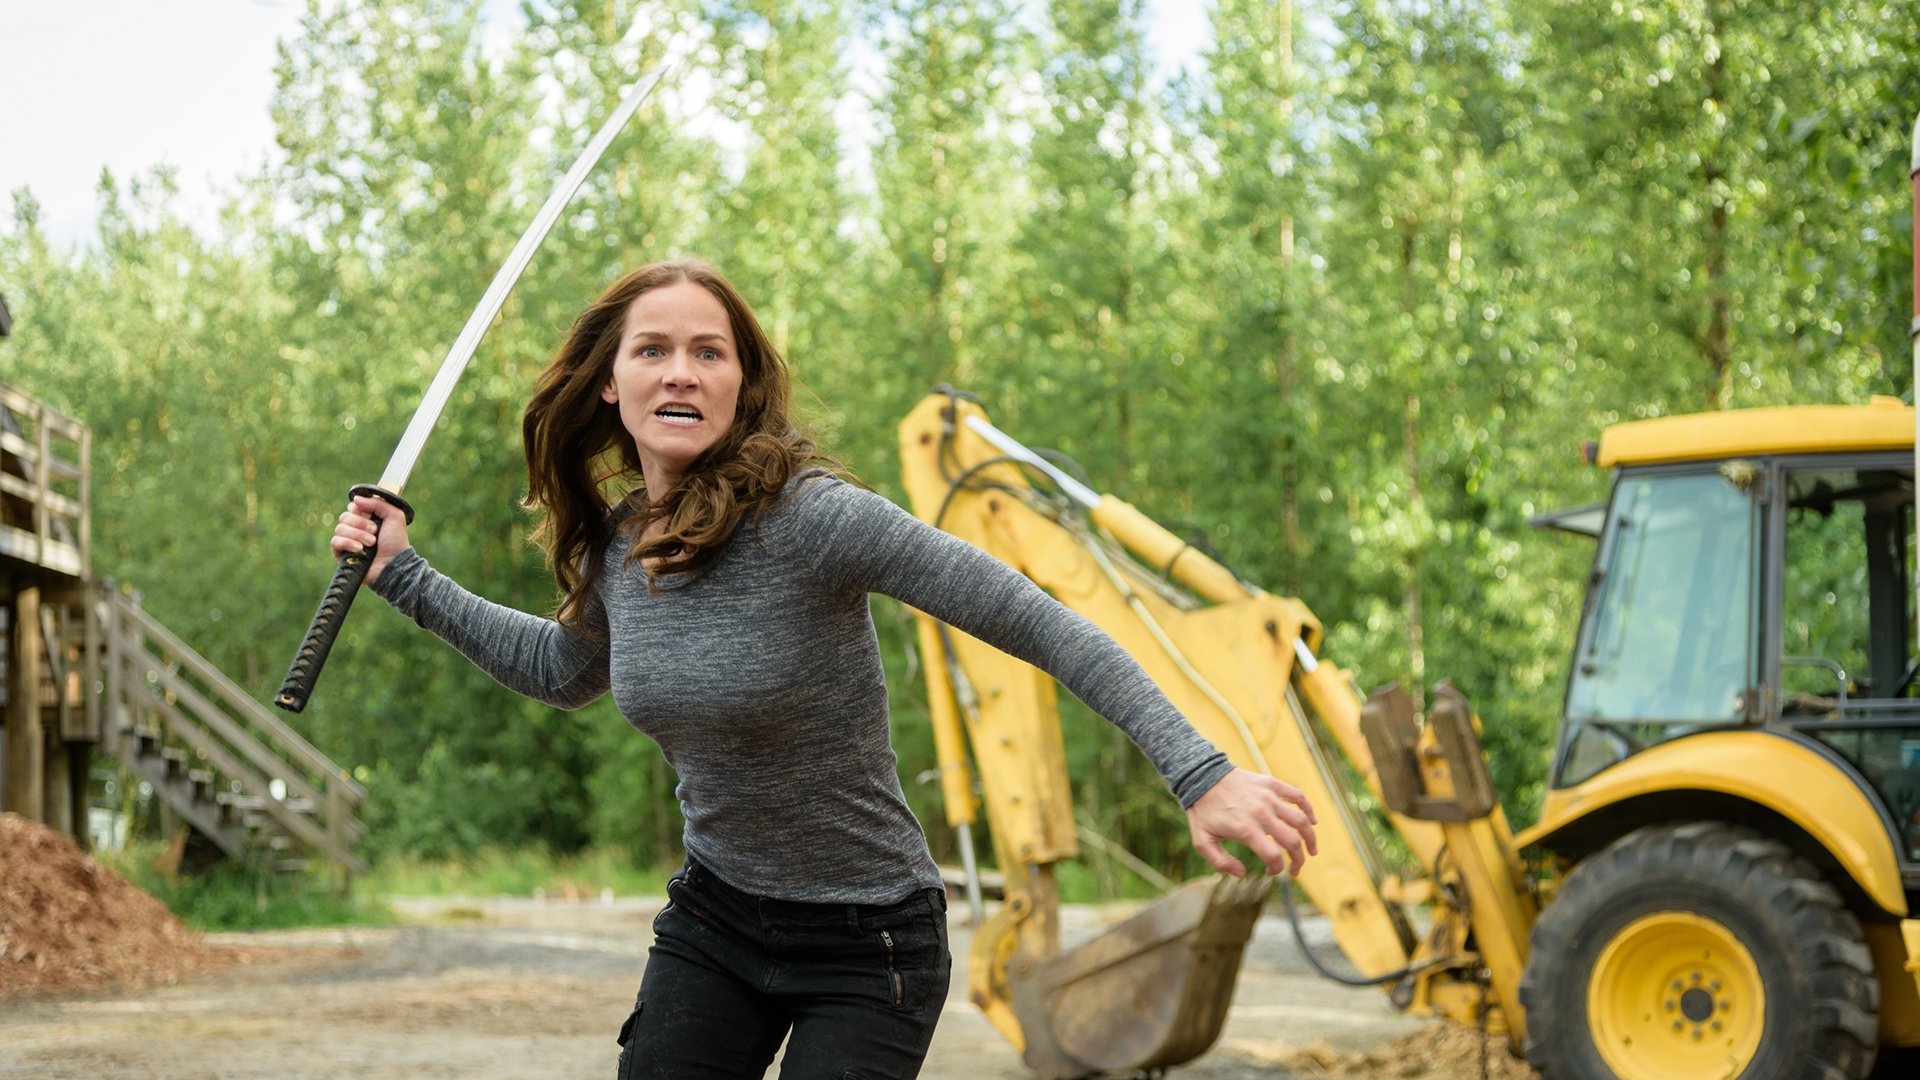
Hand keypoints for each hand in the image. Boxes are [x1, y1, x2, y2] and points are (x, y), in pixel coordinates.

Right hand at [331, 494, 410, 584]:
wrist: (394, 565)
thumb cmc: (396, 542)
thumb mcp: (395, 516)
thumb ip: (378, 503)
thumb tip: (356, 498)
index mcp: (367, 519)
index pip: (353, 507)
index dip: (360, 509)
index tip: (371, 516)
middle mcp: (356, 529)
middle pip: (345, 516)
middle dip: (361, 523)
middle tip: (375, 531)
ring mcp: (347, 541)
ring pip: (340, 528)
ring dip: (358, 534)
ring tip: (371, 543)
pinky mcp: (341, 554)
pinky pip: (335, 542)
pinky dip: (348, 543)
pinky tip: (360, 549)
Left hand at [1186, 767, 1317, 877]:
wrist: (1202, 776)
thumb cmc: (1203, 810)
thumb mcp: (1202, 841)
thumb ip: (1220, 862)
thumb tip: (1242, 873)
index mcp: (1245, 829)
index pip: (1273, 856)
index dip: (1277, 869)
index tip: (1273, 872)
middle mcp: (1261, 813)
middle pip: (1292, 841)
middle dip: (1298, 860)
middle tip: (1296, 869)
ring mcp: (1268, 797)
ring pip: (1300, 820)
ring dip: (1310, 838)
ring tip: (1312, 850)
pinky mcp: (1271, 784)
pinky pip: (1298, 796)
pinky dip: (1308, 809)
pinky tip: (1312, 821)